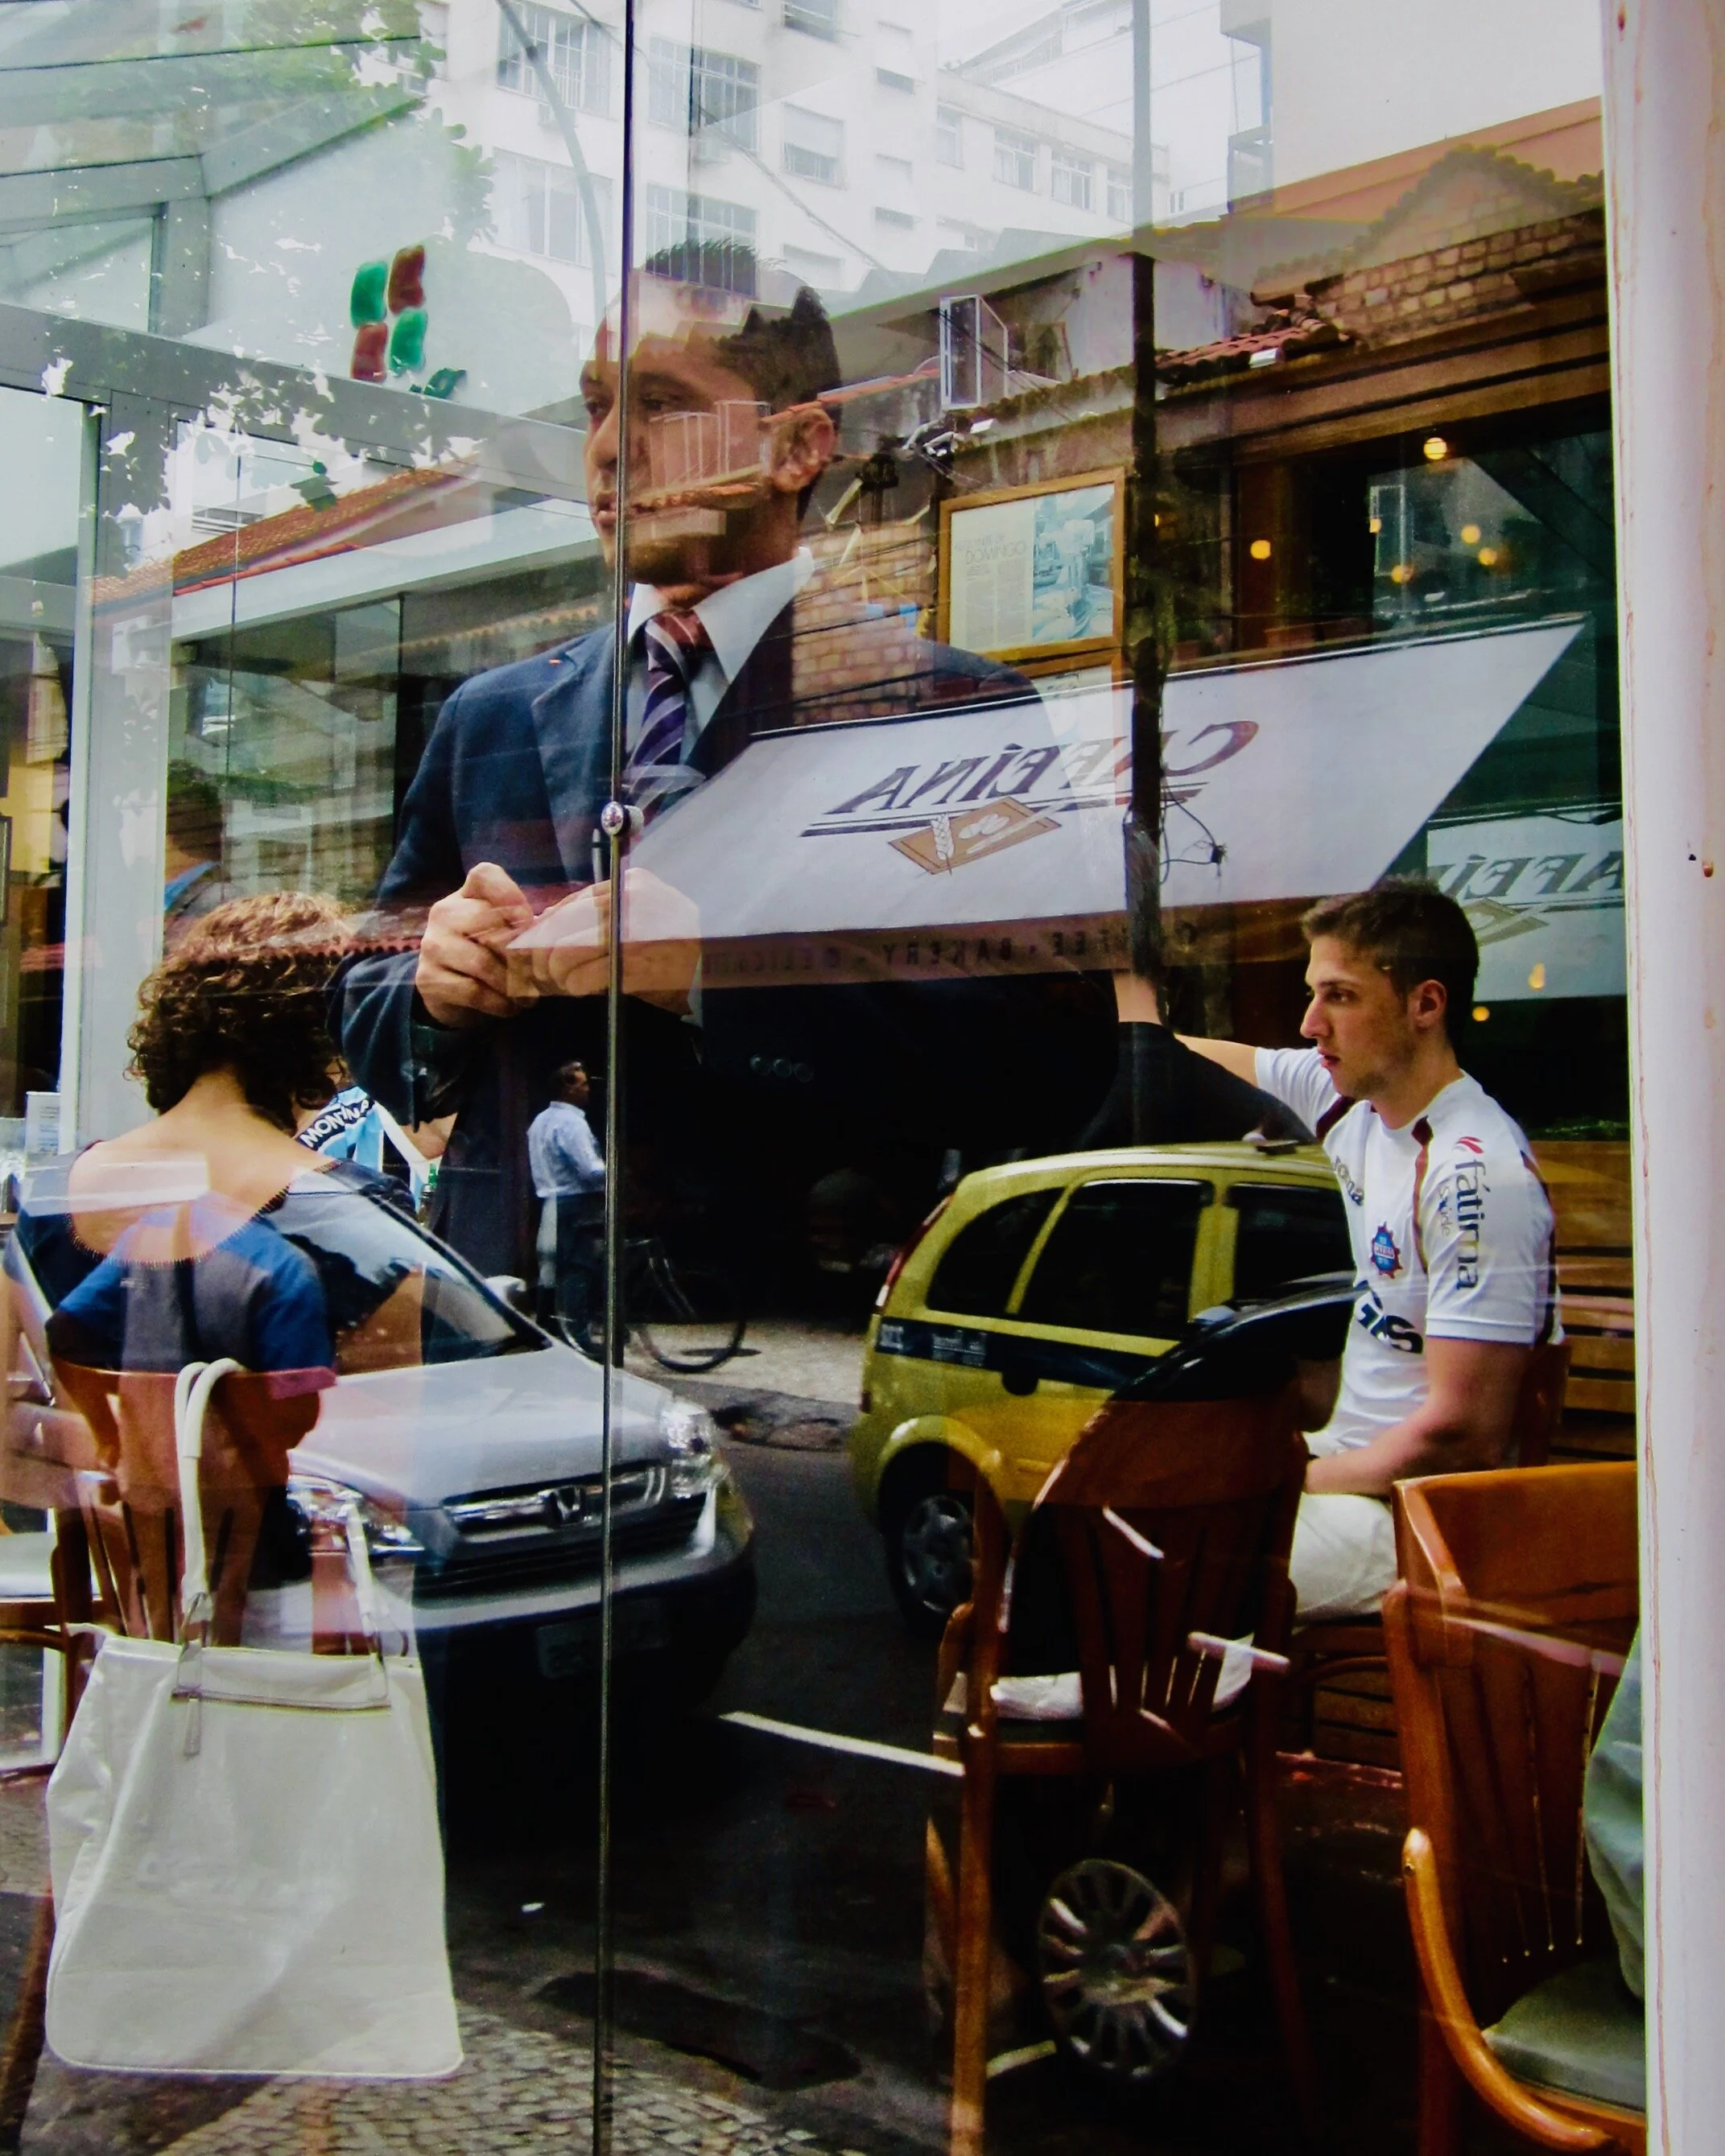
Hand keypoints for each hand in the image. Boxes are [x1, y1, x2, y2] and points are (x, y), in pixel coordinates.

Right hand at [415, 862, 537, 1026]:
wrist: (448, 990)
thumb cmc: (487, 954)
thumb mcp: (503, 932)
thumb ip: (522, 926)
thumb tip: (550, 933)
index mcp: (466, 895)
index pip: (485, 876)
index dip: (510, 894)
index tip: (528, 920)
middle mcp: (444, 913)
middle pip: (488, 922)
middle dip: (520, 952)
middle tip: (538, 973)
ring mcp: (433, 945)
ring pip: (482, 962)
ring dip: (513, 984)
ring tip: (529, 997)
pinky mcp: (429, 978)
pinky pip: (473, 991)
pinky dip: (499, 1003)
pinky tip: (509, 1007)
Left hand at [505, 867, 700, 1005]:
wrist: (722, 971)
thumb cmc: (676, 948)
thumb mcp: (640, 918)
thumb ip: (599, 913)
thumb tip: (545, 922)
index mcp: (633, 885)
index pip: (572, 903)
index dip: (547, 928)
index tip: (537, 947)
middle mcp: (633, 902)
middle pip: (563, 928)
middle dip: (547, 954)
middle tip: (547, 972)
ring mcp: (636, 933)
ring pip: (567, 953)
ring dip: (560, 974)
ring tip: (567, 982)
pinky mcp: (638, 966)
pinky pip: (586, 977)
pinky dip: (577, 986)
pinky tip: (583, 988)